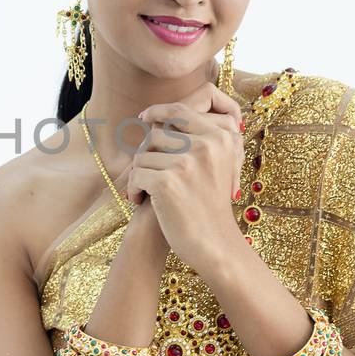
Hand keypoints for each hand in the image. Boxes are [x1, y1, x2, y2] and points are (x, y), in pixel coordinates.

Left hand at [124, 82, 247, 271]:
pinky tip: (140, 202)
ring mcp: (187, 163)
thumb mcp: (216, 165)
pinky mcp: (168, 182)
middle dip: (147, 155)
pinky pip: (136, 175)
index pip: (181, 111)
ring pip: (143, 155)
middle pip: (157, 134)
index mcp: (220, 137)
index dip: (159, 111)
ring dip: (139, 175)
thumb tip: (160, 116)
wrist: (214, 244)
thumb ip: (197, 139)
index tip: (145, 117)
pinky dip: (133, 190)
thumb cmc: (209, 205)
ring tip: (146, 193)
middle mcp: (206, 146)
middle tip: (147, 176)